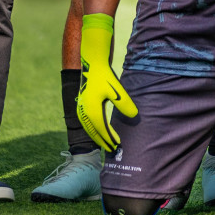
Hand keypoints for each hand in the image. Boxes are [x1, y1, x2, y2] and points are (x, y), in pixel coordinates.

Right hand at [76, 13, 136, 151]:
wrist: (91, 64)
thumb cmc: (104, 76)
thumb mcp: (117, 89)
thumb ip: (125, 103)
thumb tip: (134, 116)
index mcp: (92, 110)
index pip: (102, 130)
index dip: (110, 139)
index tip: (118, 146)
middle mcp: (84, 113)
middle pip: (94, 133)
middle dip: (104, 142)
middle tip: (114, 150)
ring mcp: (81, 110)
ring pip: (89, 129)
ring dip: (98, 138)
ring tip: (108, 145)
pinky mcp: (82, 107)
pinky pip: (87, 124)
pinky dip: (94, 131)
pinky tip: (100, 133)